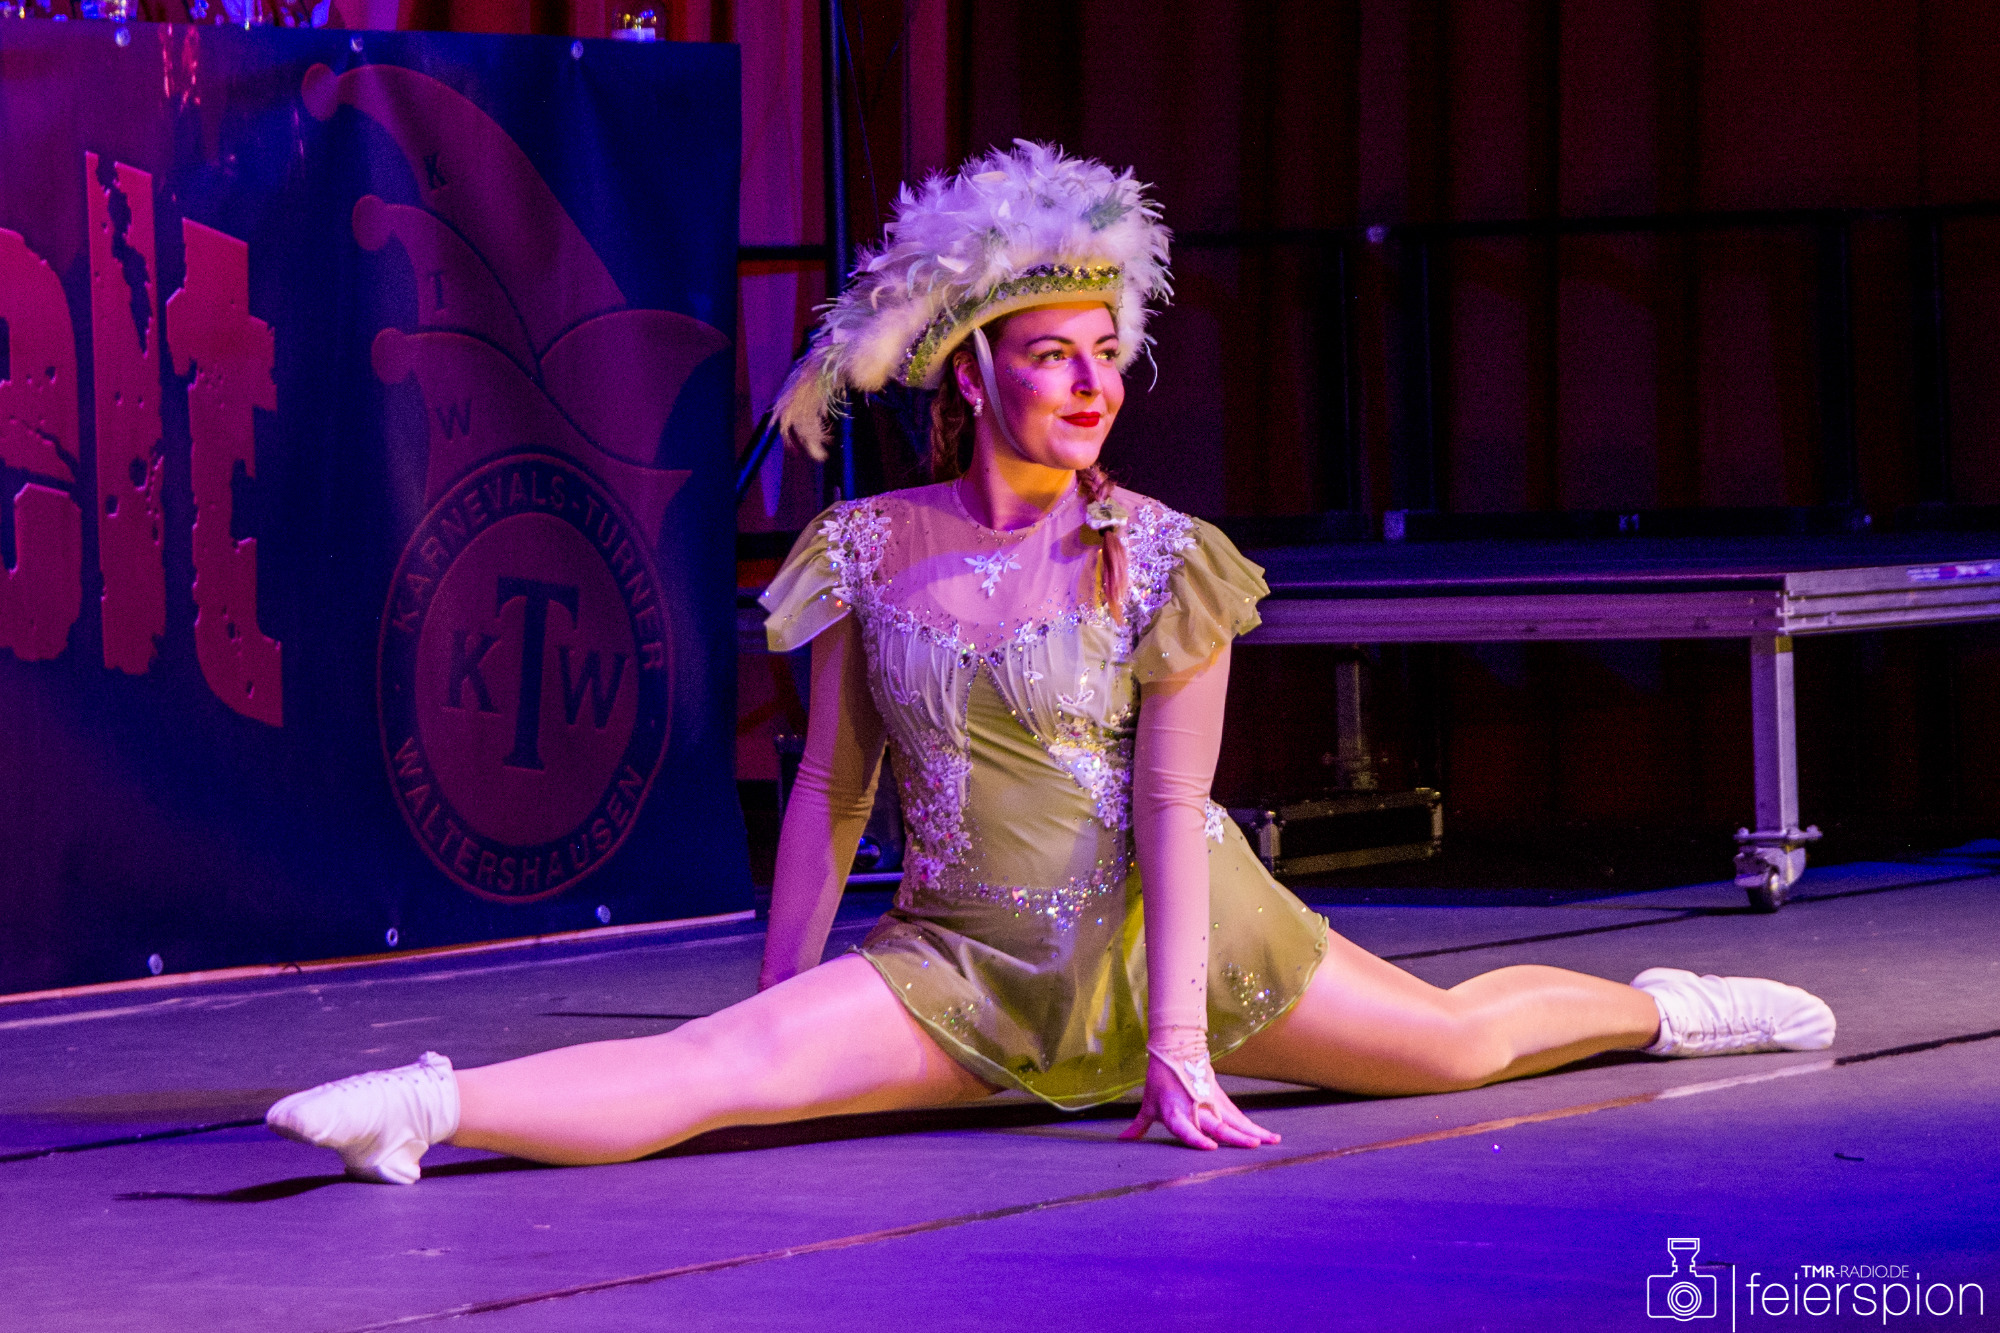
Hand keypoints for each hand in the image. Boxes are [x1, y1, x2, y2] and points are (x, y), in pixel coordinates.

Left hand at [1118, 1045, 1279, 1150]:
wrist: (1175, 1049)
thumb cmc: (1159, 1080)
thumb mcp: (1148, 1103)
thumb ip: (1139, 1125)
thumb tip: (1123, 1140)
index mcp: (1175, 1111)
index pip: (1186, 1128)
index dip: (1197, 1138)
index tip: (1211, 1147)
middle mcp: (1196, 1108)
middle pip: (1217, 1124)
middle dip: (1235, 1136)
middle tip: (1252, 1146)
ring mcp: (1211, 1102)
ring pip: (1234, 1120)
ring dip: (1252, 1132)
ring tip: (1270, 1142)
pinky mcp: (1221, 1099)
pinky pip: (1239, 1116)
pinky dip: (1253, 1127)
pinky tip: (1268, 1137)